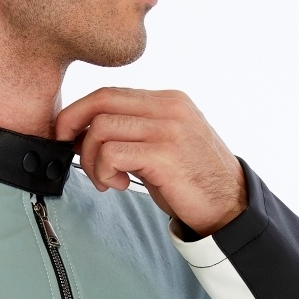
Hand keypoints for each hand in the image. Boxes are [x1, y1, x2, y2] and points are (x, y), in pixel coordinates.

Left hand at [55, 88, 246, 236]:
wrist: (230, 206)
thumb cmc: (193, 181)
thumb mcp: (164, 145)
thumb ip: (134, 132)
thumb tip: (85, 133)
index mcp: (168, 100)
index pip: (111, 92)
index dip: (80, 111)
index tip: (68, 134)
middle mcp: (169, 107)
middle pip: (101, 101)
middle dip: (72, 125)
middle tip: (69, 151)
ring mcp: (168, 128)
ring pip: (101, 128)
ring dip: (92, 159)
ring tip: (107, 180)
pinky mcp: (164, 154)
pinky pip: (112, 153)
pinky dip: (104, 171)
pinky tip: (120, 185)